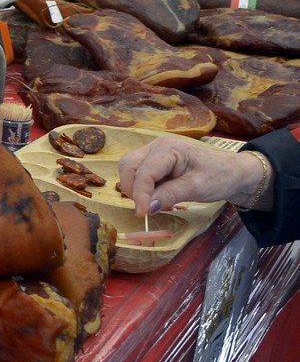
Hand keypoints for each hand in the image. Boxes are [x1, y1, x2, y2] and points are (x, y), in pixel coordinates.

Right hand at [116, 137, 264, 213]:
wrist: (234, 173)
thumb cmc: (219, 177)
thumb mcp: (197, 188)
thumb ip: (169, 195)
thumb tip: (146, 208)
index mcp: (168, 149)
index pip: (144, 172)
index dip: (140, 194)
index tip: (142, 215)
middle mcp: (156, 147)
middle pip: (128, 166)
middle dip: (132, 188)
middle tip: (145, 208)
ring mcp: (154, 152)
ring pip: (129, 169)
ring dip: (135, 188)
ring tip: (153, 202)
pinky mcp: (154, 161)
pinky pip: (138, 173)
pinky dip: (142, 187)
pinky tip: (157, 196)